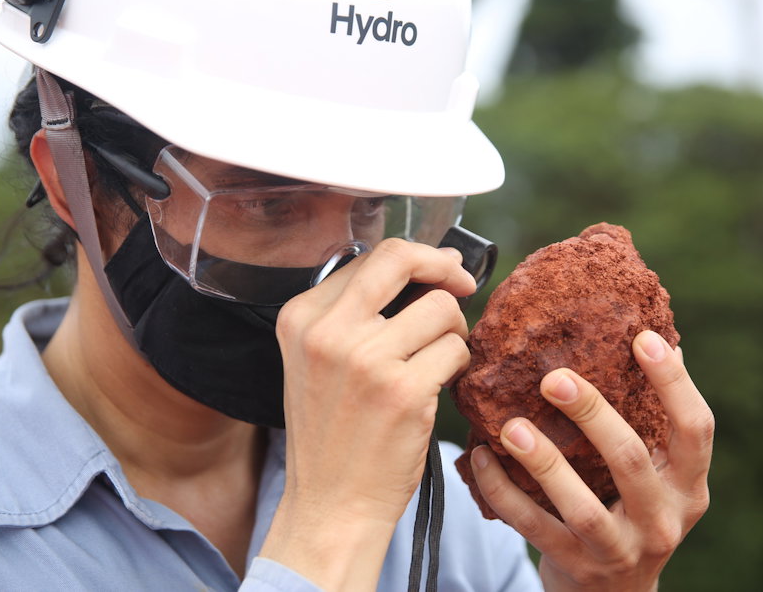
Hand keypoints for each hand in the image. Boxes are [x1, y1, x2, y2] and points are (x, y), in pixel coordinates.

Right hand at [259, 239, 477, 589]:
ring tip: (440, 359)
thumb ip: (355, 313)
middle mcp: (327, 332)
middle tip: (462, 283)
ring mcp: (365, 361)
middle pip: (401, 260)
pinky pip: (455, 350)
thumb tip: (425, 265)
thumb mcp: (316, 363)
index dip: (416, 259)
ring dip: (454, 331)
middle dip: (443, 266)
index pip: (371, 257)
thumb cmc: (333, 436)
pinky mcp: (403, 392)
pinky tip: (443, 385)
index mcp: (301, 318)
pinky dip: (459, 365)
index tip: (438, 271)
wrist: (331, 506)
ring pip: (441, 308)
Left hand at [469, 330, 712, 590]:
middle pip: (631, 459)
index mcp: (688, 486)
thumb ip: (656, 421)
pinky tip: (480, 456)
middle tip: (553, 378)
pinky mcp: (577, 567)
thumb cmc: (632, 513)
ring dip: (543, 463)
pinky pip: (534, 528)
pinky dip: (503, 492)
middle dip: (592, 414)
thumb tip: (662, 338)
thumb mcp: (658, 475)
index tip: (641, 338)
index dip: (673, 382)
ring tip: (511, 427)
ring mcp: (621, 549)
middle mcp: (663, 520)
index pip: (695, 429)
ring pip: (581, 506)